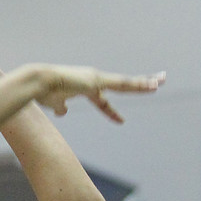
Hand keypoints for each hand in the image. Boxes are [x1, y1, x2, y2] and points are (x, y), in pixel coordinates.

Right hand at [33, 65, 166, 122]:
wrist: (39, 83)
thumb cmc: (44, 93)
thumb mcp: (55, 104)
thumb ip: (61, 107)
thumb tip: (63, 113)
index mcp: (85, 87)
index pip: (102, 101)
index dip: (111, 112)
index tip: (121, 121)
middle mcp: (94, 80)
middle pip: (122, 84)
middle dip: (139, 84)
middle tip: (156, 82)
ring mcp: (97, 79)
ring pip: (126, 83)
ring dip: (144, 83)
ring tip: (161, 82)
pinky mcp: (98, 81)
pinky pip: (123, 84)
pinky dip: (138, 85)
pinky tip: (152, 86)